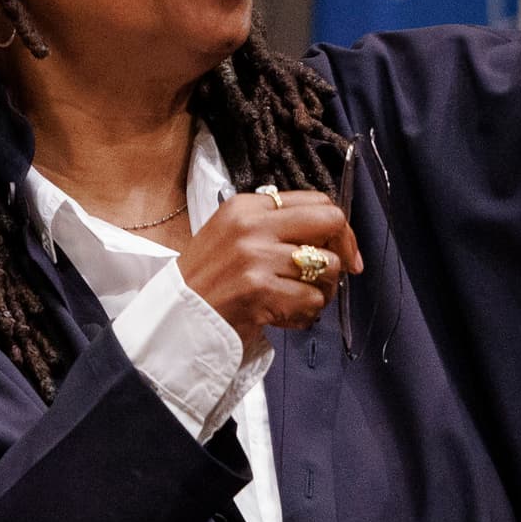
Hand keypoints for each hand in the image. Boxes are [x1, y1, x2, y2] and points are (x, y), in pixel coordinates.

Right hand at [178, 186, 362, 356]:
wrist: (175, 321)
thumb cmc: (207, 283)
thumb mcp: (231, 236)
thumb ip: (273, 227)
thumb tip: (330, 234)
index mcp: (246, 206)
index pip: (315, 201)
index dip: (337, 227)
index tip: (342, 249)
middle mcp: (251, 226)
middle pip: (329, 222)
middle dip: (345, 250)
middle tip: (340, 273)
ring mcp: (256, 257)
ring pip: (328, 267)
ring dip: (322, 291)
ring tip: (299, 301)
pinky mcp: (260, 290)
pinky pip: (312, 300)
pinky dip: (305, 315)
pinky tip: (284, 318)